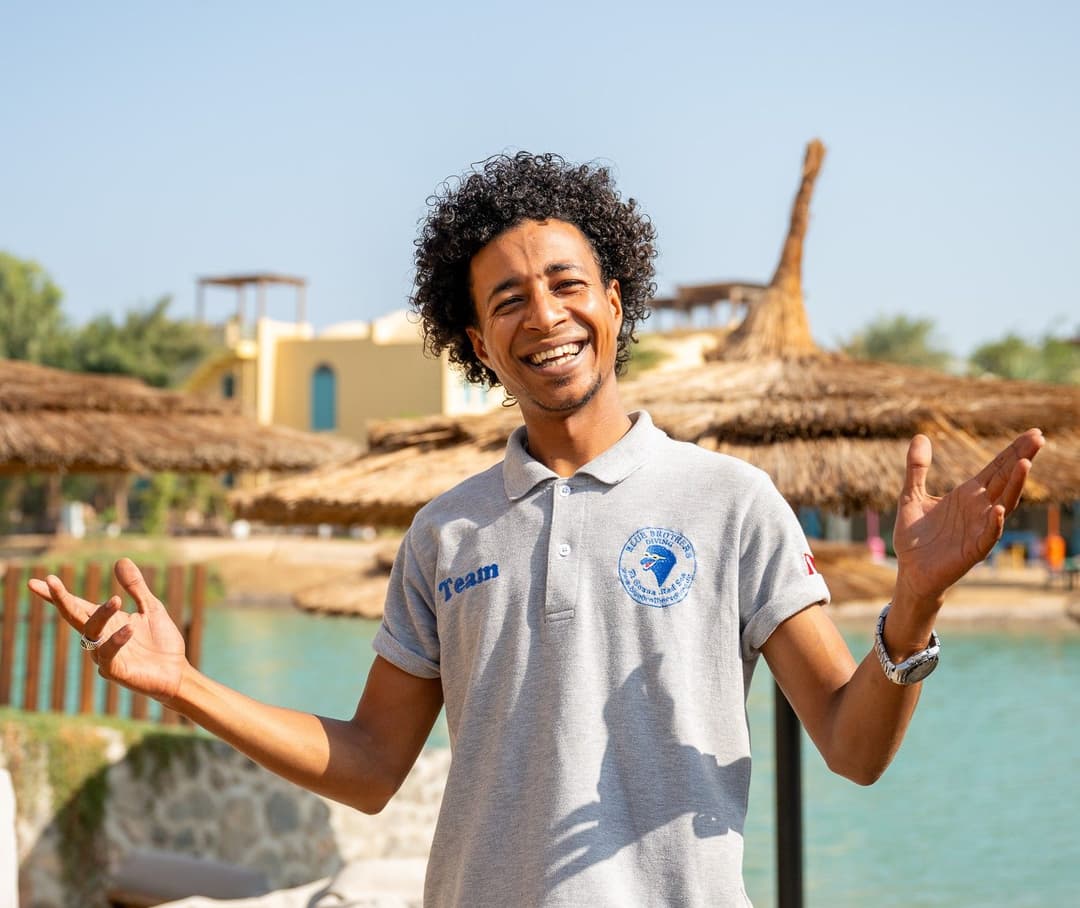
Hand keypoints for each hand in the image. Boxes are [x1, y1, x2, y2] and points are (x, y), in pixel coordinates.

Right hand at [28, 558, 187, 701]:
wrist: (176, 671)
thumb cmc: (160, 641)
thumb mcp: (151, 607)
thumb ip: (135, 587)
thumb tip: (121, 560)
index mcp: (105, 621)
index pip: (76, 605)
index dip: (56, 595)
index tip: (37, 581)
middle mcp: (99, 637)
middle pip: (73, 616)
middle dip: (61, 599)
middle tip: (51, 581)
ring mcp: (104, 655)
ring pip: (91, 632)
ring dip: (101, 615)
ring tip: (117, 599)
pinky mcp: (114, 671)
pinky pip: (107, 655)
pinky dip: (116, 640)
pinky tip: (130, 628)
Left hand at [892, 429, 1044, 604]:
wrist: (909, 569)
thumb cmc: (915, 535)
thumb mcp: (911, 495)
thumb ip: (917, 468)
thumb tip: (921, 436)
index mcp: (968, 494)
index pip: (996, 468)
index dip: (1013, 451)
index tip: (1034, 432)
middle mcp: (979, 508)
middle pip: (1005, 480)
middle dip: (1022, 459)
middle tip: (1039, 438)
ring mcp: (979, 529)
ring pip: (1003, 504)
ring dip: (1014, 485)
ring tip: (1024, 464)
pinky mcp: (973, 550)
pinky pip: (988, 536)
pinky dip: (994, 523)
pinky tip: (997, 509)